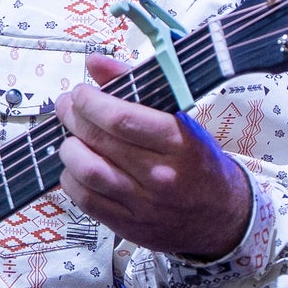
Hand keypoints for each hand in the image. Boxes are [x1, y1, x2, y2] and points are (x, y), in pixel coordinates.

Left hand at [54, 52, 253, 259]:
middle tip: (67, 108)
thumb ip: (135, 86)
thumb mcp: (179, 118)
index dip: (90, 102)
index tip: (80, 93)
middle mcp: (162, 174)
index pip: (121, 118)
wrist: (220, 215)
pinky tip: (76, 168)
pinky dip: (72, 179)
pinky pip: (86, 200)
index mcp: (179, 141)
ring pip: (88, 172)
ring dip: (69, 150)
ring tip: (71, 139)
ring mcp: (145, 203)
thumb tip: (96, 63)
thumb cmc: (196, 161)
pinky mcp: (130, 225)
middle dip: (73, 118)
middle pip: (100, 141)